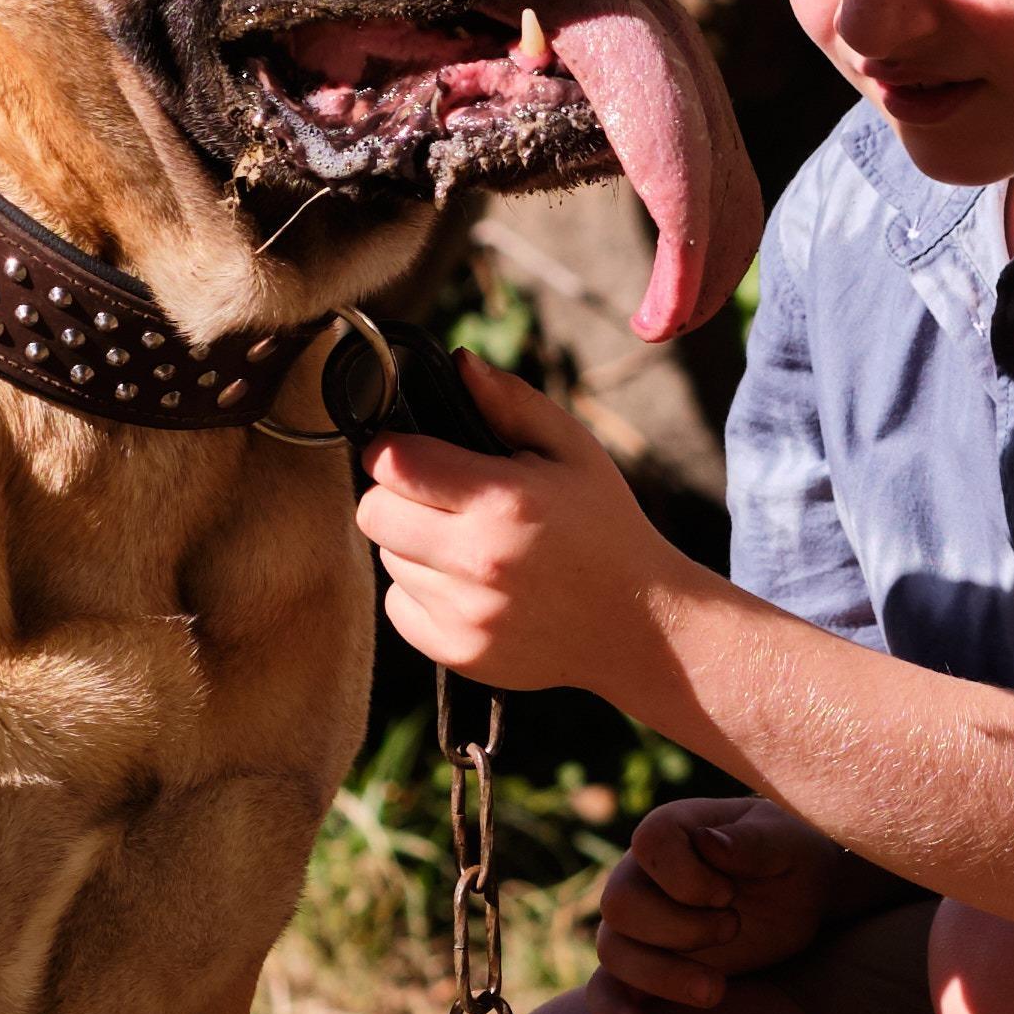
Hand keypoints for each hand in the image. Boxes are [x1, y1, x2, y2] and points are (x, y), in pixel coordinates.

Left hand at [355, 355, 693, 696]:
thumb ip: (512, 402)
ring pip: (387, 560)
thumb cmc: (606, 527)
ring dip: (411, 545)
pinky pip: (398, 607)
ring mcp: (464, 614)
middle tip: (434, 497)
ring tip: (464, 543)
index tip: (411, 451)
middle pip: (373, 514)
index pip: (394, 463)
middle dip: (394, 497)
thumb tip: (458, 362)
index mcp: (501, 500)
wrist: (640, 624)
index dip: (392, 449)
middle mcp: (475, 561)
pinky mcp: (457, 652)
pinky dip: (420, 592)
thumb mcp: (573, 451)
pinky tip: (467, 584)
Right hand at [584, 796, 852, 1013]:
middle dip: (680, 929)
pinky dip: (615, 1013)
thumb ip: (753, 842)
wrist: (802, 896)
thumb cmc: (795, 857)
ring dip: (663, 976)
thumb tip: (708, 844)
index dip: (687, 876)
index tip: (729, 893)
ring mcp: (641, 925)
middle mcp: (644, 874)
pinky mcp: (648, 968)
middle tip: (734, 930)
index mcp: (675, 831)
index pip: (649, 843)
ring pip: (613, 951)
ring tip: (717, 991)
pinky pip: (605, 991)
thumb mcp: (790, 841)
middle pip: (620, 904)